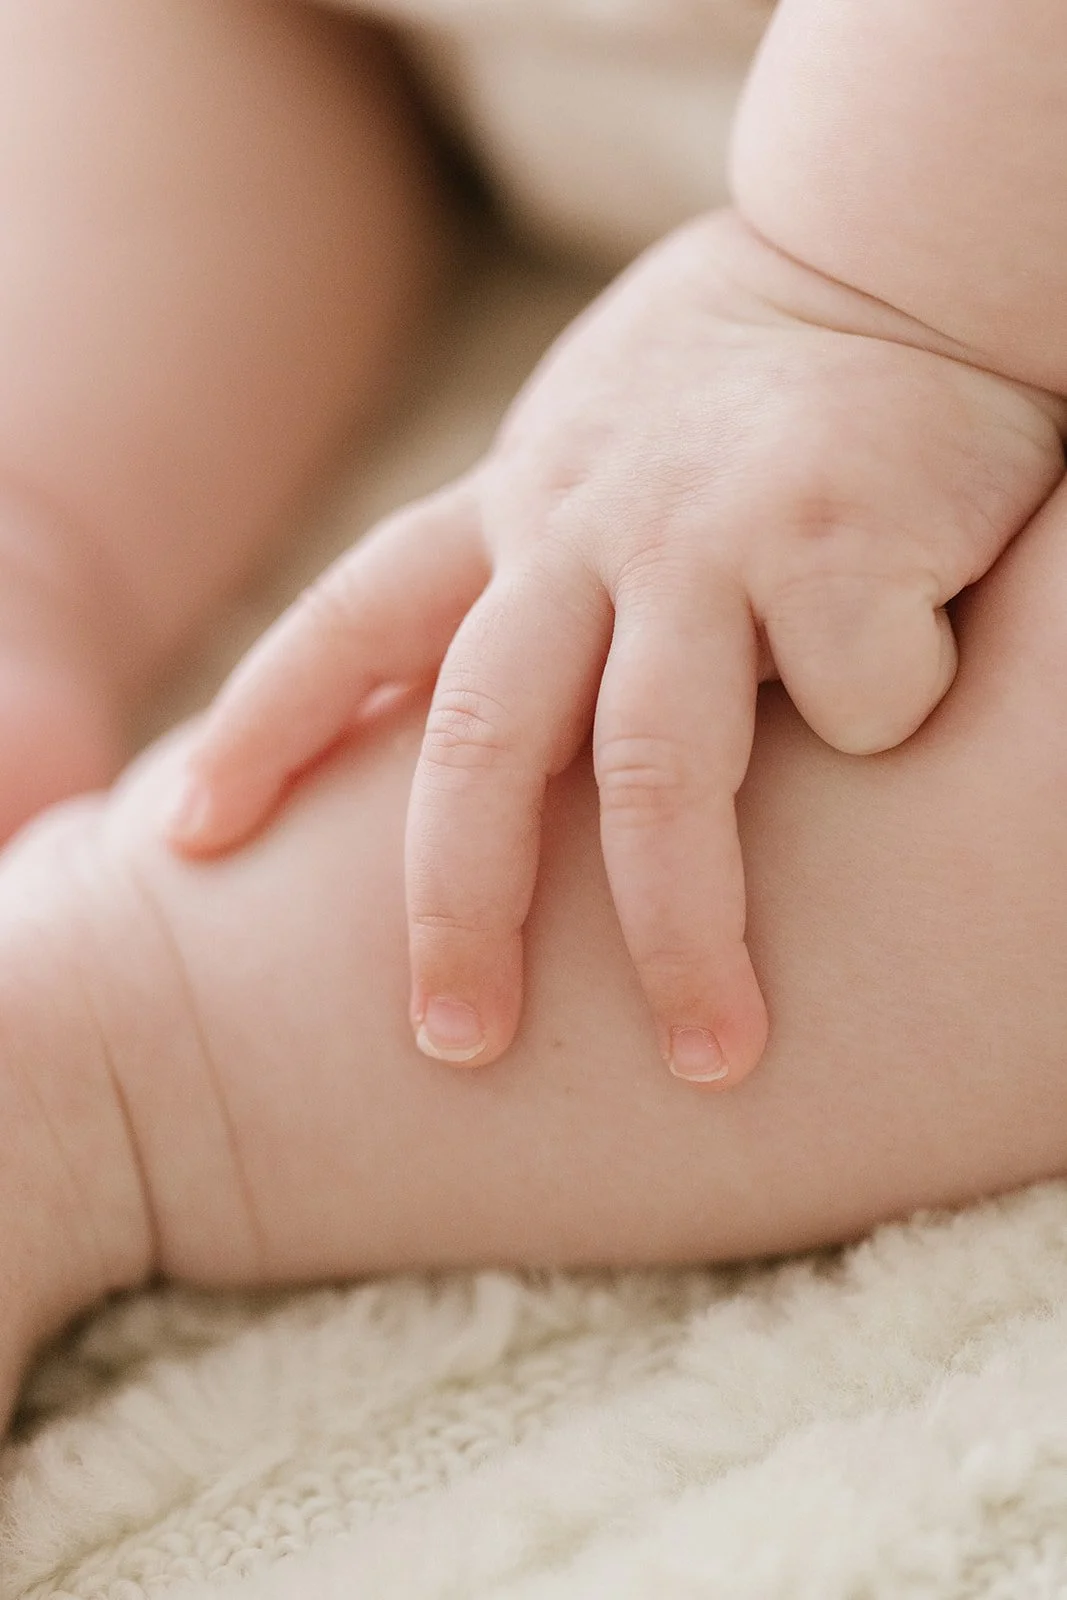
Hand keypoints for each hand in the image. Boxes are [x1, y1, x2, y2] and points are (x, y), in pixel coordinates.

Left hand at [162, 211, 1065, 1084]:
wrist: (900, 254)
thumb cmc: (746, 389)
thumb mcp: (593, 461)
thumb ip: (534, 572)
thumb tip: (481, 738)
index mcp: (515, 508)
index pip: (348, 621)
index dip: (261, 731)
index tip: (189, 839)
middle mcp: (586, 523)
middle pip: (481, 743)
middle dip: (460, 909)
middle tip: (458, 1040)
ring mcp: (705, 535)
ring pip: (655, 776)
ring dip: (679, 931)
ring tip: (713, 1051)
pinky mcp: (836, 537)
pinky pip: (856, 705)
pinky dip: (888, 724)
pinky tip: (923, 682)